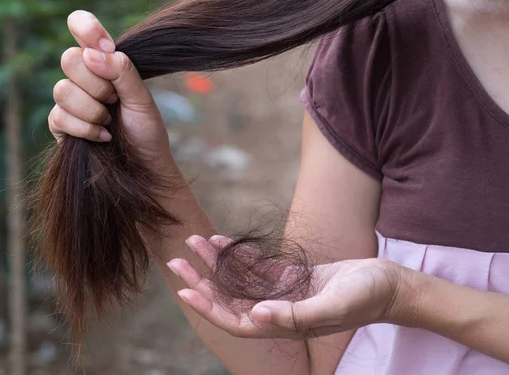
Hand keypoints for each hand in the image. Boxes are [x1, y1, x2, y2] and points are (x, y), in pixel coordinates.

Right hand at [48, 10, 171, 159]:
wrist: (144, 166)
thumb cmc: (146, 132)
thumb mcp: (142, 99)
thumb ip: (123, 72)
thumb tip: (92, 54)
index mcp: (103, 61)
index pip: (80, 26)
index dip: (87, 29)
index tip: (105, 46)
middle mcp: (82, 77)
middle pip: (68, 59)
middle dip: (97, 84)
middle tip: (115, 100)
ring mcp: (69, 101)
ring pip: (61, 89)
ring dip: (92, 109)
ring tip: (110, 121)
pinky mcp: (60, 125)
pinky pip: (58, 116)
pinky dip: (85, 128)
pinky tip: (102, 137)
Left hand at [167, 235, 407, 338]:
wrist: (389, 284)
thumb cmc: (365, 297)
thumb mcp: (333, 305)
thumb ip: (295, 315)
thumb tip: (256, 315)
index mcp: (284, 325)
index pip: (236, 320)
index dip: (209, 306)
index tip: (186, 289)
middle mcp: (278, 311)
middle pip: (231, 298)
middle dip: (203, 279)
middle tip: (177, 258)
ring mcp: (284, 294)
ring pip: (241, 280)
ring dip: (217, 262)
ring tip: (195, 241)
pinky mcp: (292, 278)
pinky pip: (259, 268)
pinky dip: (241, 255)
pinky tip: (223, 241)